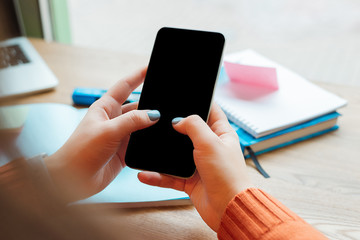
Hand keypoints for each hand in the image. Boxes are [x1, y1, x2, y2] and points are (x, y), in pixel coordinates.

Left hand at [45, 68, 159, 200]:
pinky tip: (159, 140)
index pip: (124, 86)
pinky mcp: (125, 151)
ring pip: (142, 125)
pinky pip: (142, 142)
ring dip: (152, 125)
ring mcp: (120, 135)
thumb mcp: (108, 131)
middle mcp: (114, 119)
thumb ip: (132, 121)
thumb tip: (153, 114)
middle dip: (151, 103)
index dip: (137, 76)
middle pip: (137, 106)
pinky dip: (150, 141)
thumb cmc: (81, 151)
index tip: (150, 67)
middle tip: (166, 100)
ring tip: (166, 122)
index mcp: (105, 107)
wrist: (73, 179)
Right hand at [138, 103, 251, 231]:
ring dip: (162, 154)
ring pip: (176, 155)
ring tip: (147, 147)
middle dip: (174, 127)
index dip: (200, 102)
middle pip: (190, 132)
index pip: (211, 111)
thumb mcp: (210, 143)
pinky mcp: (190, 181)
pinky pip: (170, 176)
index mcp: (221, 134)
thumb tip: (178, 120)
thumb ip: (193, 125)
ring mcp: (199, 164)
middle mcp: (210, 147)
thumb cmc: (228, 176)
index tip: (186, 94)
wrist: (228, 209)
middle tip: (158, 119)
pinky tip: (145, 174)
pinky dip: (157, 176)